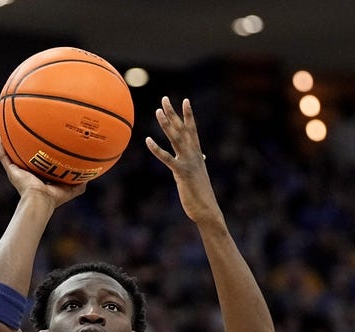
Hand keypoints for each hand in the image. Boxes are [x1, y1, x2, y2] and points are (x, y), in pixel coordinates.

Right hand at [0, 135, 85, 208]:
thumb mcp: (71, 187)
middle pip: (24, 156)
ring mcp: (18, 172)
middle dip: (23, 146)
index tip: (41, 143)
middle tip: (24, 132)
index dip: (39, 154)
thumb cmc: (55, 197)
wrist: (40, 201)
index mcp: (39, 177)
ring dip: (9, 143)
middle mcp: (27, 173)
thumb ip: (80, 182)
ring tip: (7, 129)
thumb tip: (91, 175)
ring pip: (11, 154)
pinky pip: (4, 156)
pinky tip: (0, 135)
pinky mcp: (11, 171)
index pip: (39, 163)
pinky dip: (1, 146)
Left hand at [146, 97, 223, 225]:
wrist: (207, 210)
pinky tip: (147, 140)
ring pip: (175, 138)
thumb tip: (202, 157)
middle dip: (174, 113)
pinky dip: (156, 149)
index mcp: (197, 154)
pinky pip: (167, 158)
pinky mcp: (181, 173)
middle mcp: (193, 154)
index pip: (192, 130)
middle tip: (165, 98)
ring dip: (166, 124)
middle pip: (182, 129)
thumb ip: (197, 164)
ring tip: (157, 111)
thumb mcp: (199, 175)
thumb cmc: (202, 194)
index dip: (189, 115)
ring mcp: (188, 162)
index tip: (185, 100)